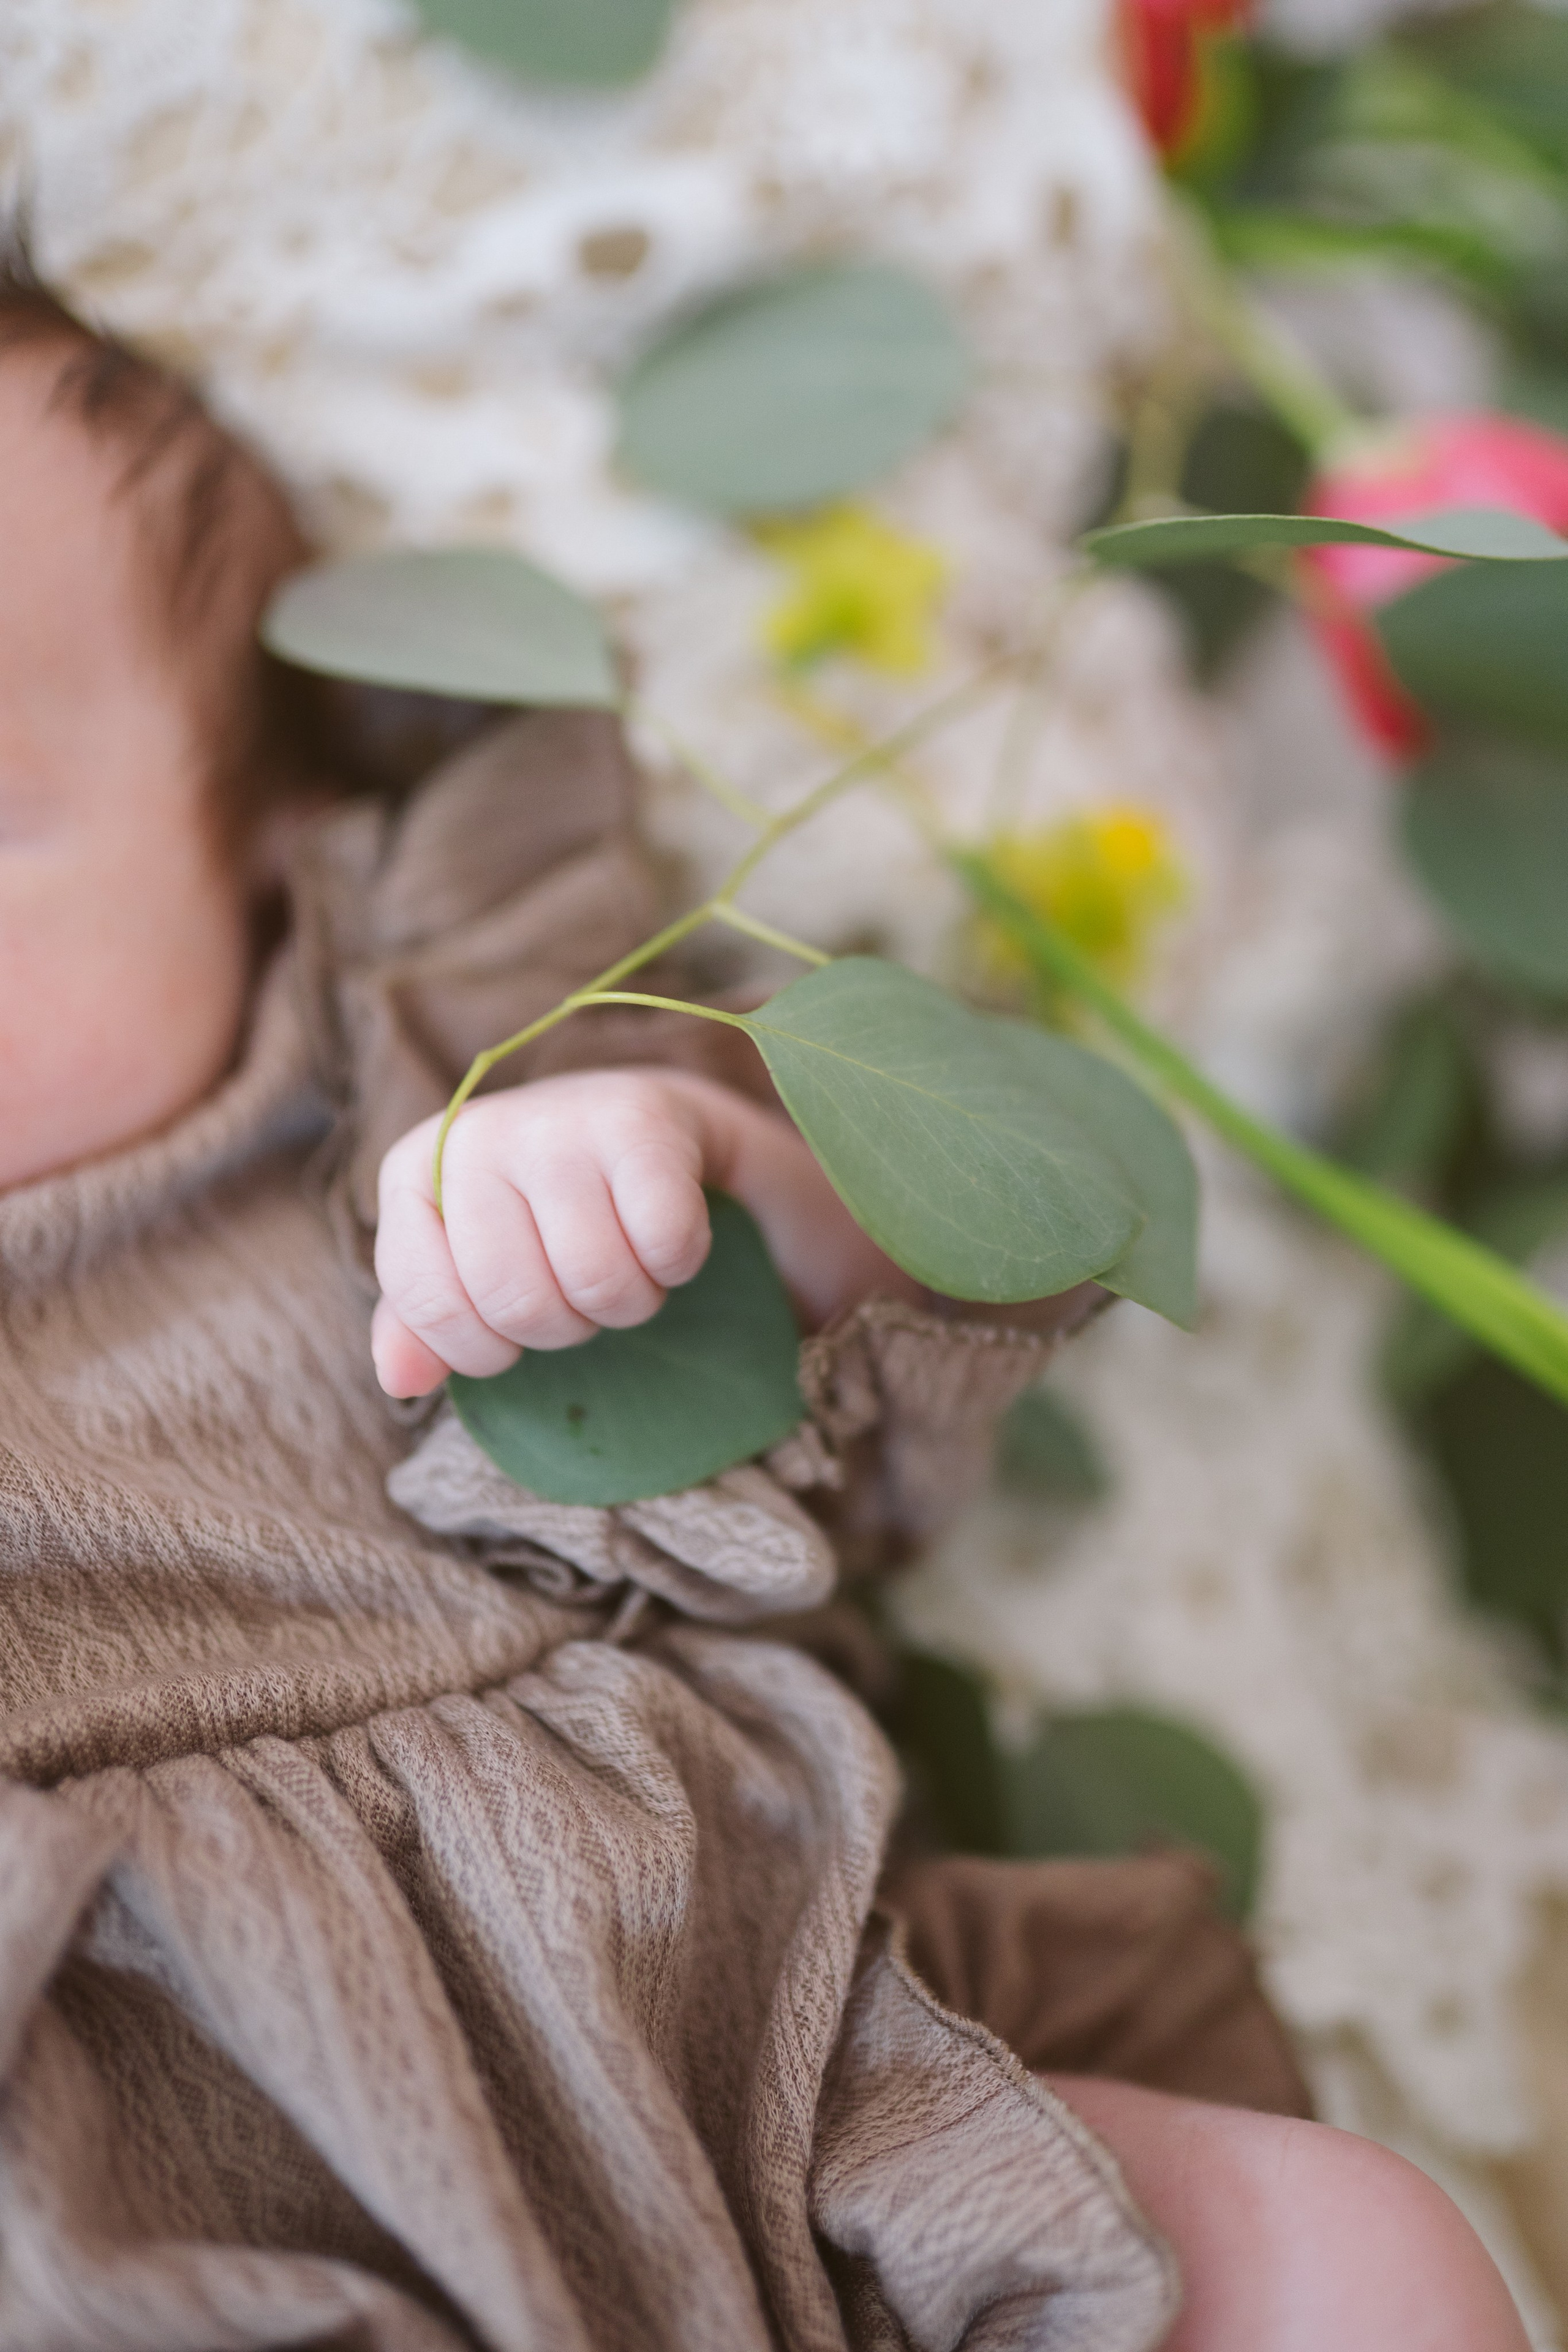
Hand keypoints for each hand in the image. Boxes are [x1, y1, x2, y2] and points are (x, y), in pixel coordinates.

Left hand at [370, 1067, 920, 1397]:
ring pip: (598, 1282)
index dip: (480, 1347)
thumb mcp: (466, 1257)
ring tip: (622, 1264)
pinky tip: (663, 1237)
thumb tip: (400, 1381)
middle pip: (519, 1304)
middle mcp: (480, 1136)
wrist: (631, 1121)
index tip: (509, 1324)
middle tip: (576, 1290)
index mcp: (416, 1170)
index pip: (429, 1304)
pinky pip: (665, 1245)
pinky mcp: (642, 1124)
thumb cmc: (537, 1207)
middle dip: (562, 1327)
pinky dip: (676, 1264)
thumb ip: (423, 1323)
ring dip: (627, 1302)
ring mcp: (560, 1124)